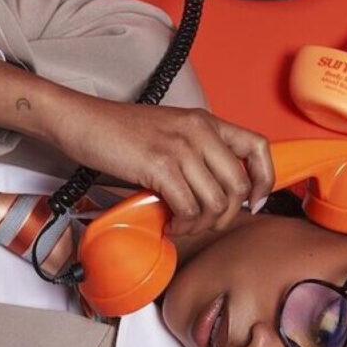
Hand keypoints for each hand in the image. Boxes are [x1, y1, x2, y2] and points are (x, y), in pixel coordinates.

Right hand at [55, 98, 273, 235]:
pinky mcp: (159, 166)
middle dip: (225, 216)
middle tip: (204, 224)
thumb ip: (197, 155)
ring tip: (181, 225)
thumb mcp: (171, 133)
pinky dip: (181, 224)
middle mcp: (199, 131)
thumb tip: (217, 196)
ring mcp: (180, 148)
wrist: (83, 121)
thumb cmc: (121, 132)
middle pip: (237, 186)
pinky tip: (168, 222)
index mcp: (206, 122)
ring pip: (214, 202)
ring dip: (200, 225)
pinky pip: (188, 207)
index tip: (253, 202)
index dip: (264, 180)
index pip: (258, 148)